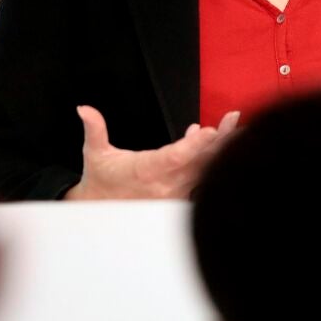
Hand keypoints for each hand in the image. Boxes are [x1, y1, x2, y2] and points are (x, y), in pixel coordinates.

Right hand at [64, 106, 240, 199]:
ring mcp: (175, 191)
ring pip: (204, 168)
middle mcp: (165, 183)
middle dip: (218, 140)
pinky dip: (212, 158)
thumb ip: (94, 128)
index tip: (209, 131)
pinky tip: (220, 139)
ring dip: (221, 147)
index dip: (193, 145)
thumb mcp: (94, 153)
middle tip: (233, 119)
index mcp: (146, 171)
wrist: (101, 211)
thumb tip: (83, 109)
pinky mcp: (180, 195)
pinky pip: (201, 176)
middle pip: (198, 161)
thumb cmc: (100, 180)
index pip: (174, 158)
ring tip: (237, 126)